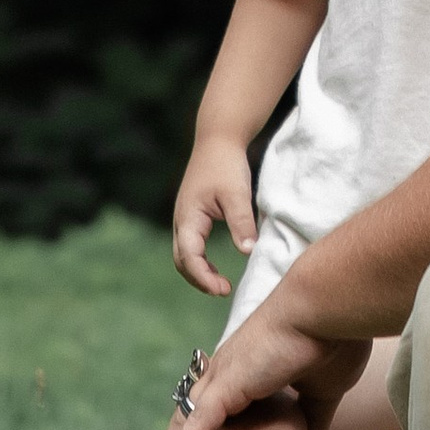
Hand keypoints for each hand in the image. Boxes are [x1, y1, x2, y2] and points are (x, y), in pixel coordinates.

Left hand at [155, 293, 365, 429]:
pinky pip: (199, 422)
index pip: (220, 402)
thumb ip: (312, 412)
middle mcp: (232, 366)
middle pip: (194, 410)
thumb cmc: (335, 336)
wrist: (331, 308)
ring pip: (190, 419)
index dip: (208, 428)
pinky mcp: (228, 382)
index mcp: (253, 364)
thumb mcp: (324, 387)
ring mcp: (226, 373)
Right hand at [172, 133, 256, 297]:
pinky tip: (216, 268)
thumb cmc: (226, 165)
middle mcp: (181, 221)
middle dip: (199, 279)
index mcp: (188, 218)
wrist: (218, 139)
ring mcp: (185, 218)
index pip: (189, 258)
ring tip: (221, 284)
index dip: (204, 277)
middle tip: (223, 290)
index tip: (222, 289)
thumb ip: (241, 223)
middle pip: (181, 261)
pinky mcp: (192, 216)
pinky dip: (200, 261)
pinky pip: (191, 246)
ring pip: (184, 255)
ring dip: (199, 272)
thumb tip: (248, 251)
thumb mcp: (237, 194)